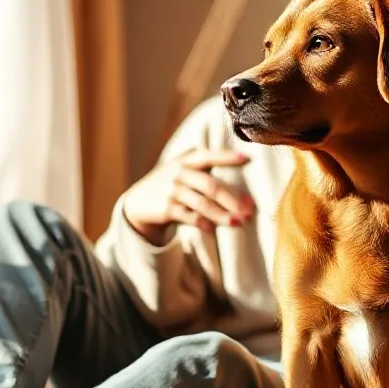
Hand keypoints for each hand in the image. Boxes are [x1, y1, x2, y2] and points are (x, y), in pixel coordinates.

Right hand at [121, 149, 255, 245]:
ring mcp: (172, 191)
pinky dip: (203, 224)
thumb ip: (207, 173)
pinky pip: (189, 217)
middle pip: (211, 186)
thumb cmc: (173, 185)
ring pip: (202, 204)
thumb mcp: (184, 170)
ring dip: (222, 215)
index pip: (209, 157)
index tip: (248, 159)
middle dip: (232, 199)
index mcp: (187, 161)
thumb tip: (244, 197)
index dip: (227, 157)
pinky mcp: (166, 209)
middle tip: (249, 210)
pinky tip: (214, 230)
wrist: (139, 201)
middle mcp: (180, 173)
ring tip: (238, 223)